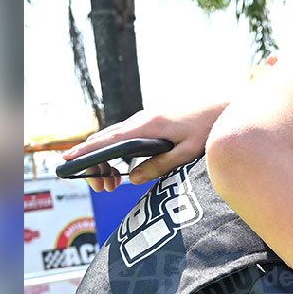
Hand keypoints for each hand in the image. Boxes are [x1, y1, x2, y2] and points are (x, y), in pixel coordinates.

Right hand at [62, 104, 226, 191]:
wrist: (225, 106)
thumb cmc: (210, 128)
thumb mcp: (188, 152)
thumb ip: (161, 165)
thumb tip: (134, 178)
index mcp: (148, 126)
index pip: (108, 140)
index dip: (86, 152)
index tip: (67, 161)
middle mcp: (143, 119)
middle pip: (106, 139)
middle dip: (94, 163)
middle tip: (100, 187)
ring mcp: (147, 119)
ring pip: (116, 137)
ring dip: (106, 159)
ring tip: (110, 184)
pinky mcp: (154, 122)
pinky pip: (127, 136)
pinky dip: (118, 151)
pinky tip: (124, 168)